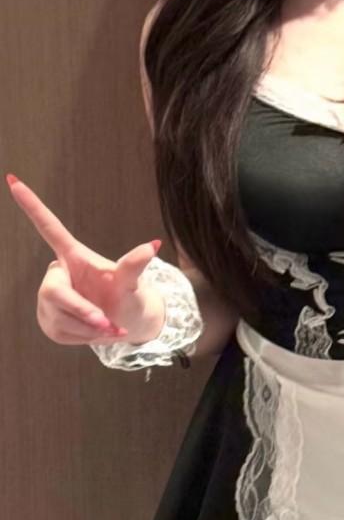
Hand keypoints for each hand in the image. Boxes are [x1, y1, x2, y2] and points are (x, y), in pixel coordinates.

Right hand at [6, 175, 165, 346]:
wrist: (126, 323)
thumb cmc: (128, 296)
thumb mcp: (132, 283)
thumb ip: (134, 265)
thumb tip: (153, 245)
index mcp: (75, 257)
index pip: (49, 228)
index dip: (32, 206)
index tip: (13, 181)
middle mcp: (58, 274)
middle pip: (54, 292)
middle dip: (80, 311)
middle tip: (105, 323)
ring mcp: (50, 299)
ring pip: (58, 317)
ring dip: (87, 328)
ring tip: (108, 325)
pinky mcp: (49, 321)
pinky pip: (60, 333)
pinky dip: (82, 338)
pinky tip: (95, 332)